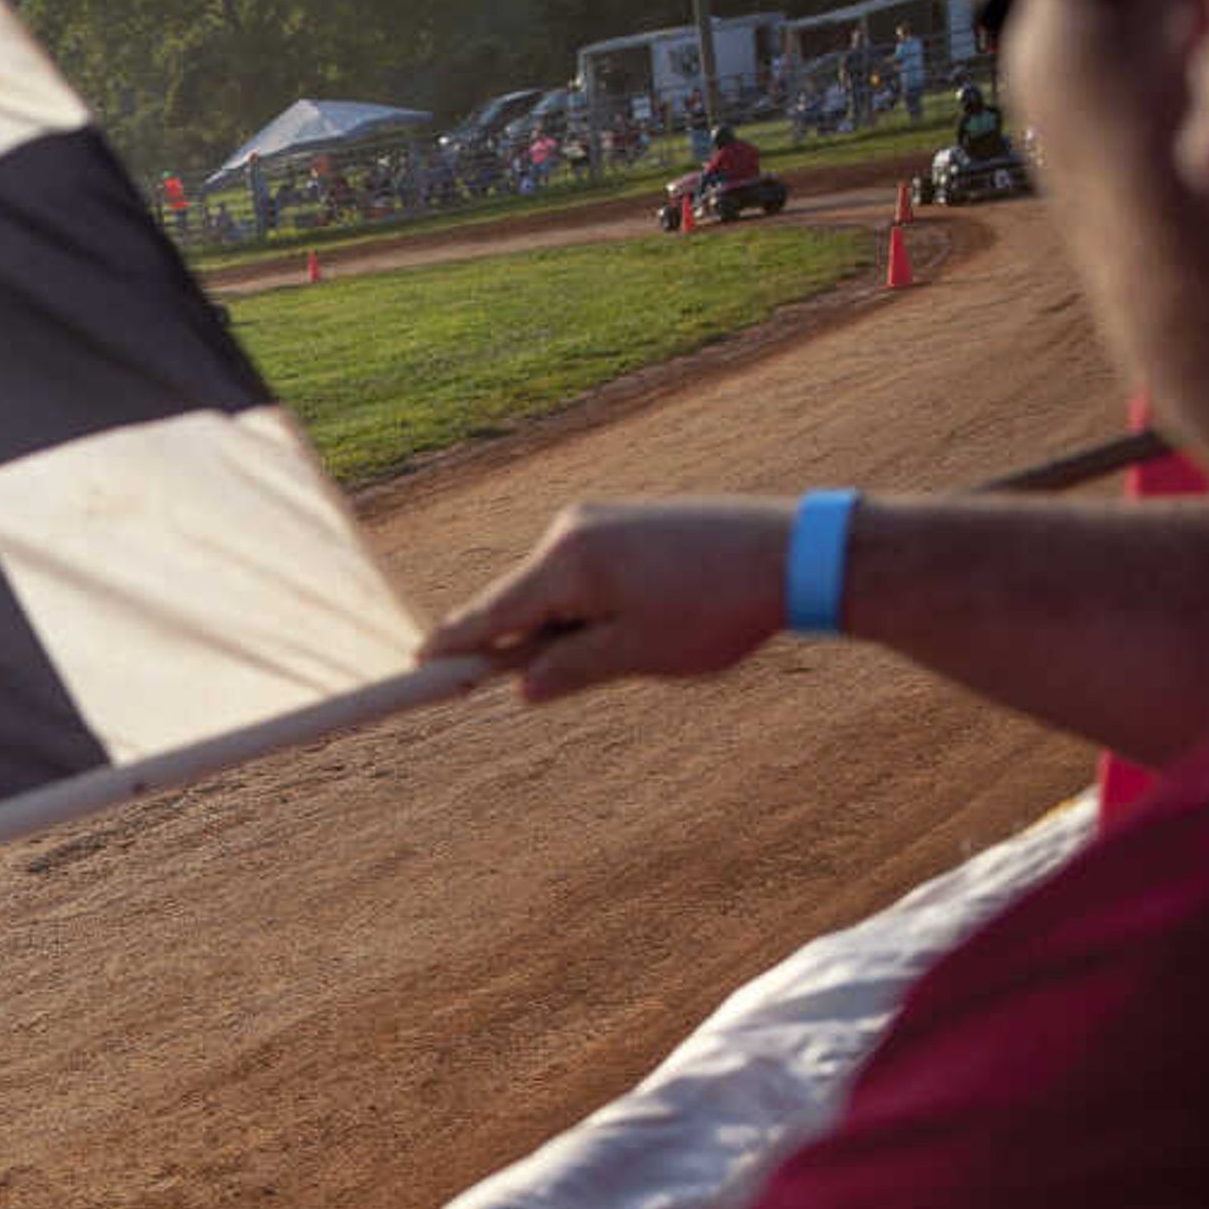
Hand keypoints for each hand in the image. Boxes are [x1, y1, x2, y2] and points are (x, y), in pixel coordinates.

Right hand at [419, 500, 799, 702]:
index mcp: (565, 563)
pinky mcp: (625, 522)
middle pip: (517, 602)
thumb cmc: (715, 606)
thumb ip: (571, 671)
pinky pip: (582, 573)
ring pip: (553, 590)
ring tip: (636, 648)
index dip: (451, 647)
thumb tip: (522, 688)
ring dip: (568, 628)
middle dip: (526, 645)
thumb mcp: (637, 654)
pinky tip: (642, 621)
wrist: (792, 552)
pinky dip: (590, 606)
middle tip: (556, 686)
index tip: (415, 669)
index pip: (487, 614)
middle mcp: (570, 531)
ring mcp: (598, 521)